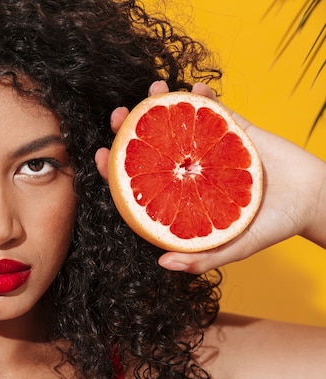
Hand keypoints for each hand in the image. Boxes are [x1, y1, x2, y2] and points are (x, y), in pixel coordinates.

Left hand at [95, 81, 325, 273]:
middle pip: (149, 146)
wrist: (313, 199)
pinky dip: (204, 98)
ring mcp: (207, 147)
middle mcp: (187, 169)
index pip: (137, 181)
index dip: (114, 168)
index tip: (99, 154)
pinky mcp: (233, 129)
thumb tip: (164, 262)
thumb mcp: (234, 248)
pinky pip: (214, 110)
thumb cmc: (269, 227)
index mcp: (179, 195)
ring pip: (177, 122)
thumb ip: (202, 256)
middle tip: (118, 115)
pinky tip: (194, 91)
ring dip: (162, 103)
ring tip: (154, 90)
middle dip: (129, 129)